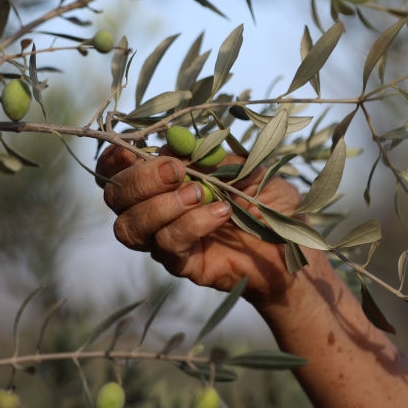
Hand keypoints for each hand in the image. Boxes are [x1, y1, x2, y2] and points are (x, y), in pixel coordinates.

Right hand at [96, 145, 303, 305]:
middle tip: (177, 171)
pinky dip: (192, 223)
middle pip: (115, 197)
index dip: (112, 161)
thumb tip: (172, 144)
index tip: (128, 150)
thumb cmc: (266, 200)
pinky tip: (221, 212)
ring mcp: (163, 240)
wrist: (294, 244)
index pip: (114, 172)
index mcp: (160, 182)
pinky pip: (169, 244)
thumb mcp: (241, 165)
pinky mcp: (181, 264)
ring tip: (198, 194)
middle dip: (141, 180)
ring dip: (160, 206)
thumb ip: (206, 155)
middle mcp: (152, 211)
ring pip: (131, 227)